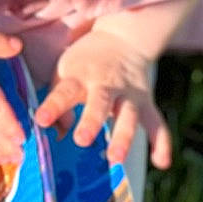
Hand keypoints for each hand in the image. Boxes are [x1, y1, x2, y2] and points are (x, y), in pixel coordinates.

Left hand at [34, 29, 171, 167]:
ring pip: (128, 115)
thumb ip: (59, 101)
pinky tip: (161, 163)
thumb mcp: (65, 71)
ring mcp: (128, 94)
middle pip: (100, 102)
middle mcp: (106, 84)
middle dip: (92, 121)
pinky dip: (161, 142)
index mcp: (80, 76)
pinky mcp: (146, 102)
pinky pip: (156, 123)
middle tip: (82, 139)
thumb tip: (56, 133)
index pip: (64, 92)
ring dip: (123, 136)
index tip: (41, 121)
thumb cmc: (85, 63)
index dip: (53, 106)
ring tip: (116, 158)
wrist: (122, 39)